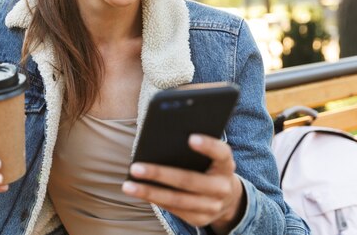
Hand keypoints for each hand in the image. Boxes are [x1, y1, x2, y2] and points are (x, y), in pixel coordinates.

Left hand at [122, 134, 245, 233]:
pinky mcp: (200, 219)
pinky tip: (139, 192)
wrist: (228, 199)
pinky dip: (155, 200)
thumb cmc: (210, 167)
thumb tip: (161, 138)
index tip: (190, 138)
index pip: (221, 152)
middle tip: (135, 167)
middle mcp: (223, 187)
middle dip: (160, 174)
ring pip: (177, 200)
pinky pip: (174, 209)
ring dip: (150, 192)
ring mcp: (213, 206)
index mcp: (226, 165)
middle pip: (189, 180)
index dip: (208, 145)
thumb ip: (195, 147)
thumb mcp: (212, 156)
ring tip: (128, 185)